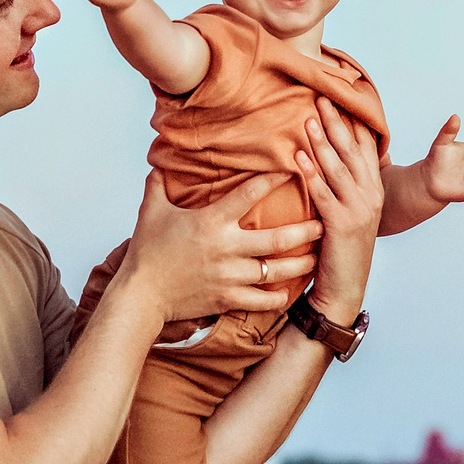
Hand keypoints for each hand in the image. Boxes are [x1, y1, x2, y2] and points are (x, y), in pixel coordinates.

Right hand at [119, 173, 320, 322]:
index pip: (250, 194)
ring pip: (276, 271)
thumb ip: (158, 185)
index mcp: (212, 221)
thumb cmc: (146, 252)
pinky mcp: (227, 299)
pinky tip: (289, 292)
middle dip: (305, 231)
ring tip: (316, 258)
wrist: (140, 295)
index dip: (274, 179)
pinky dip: (278, 297)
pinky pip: (262, 300)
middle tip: (323, 224)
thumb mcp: (150, 212)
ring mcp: (230, 276)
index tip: (294, 169)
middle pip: (278, 239)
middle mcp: (227, 248)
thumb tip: (158, 163)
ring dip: (300, 265)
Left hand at [296, 98, 383, 316]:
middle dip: (337, 124)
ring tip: (308, 119)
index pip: (365, 149)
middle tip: (322, 99)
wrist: (345, 287)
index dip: (351, 123)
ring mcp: (359, 210)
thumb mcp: (348, 212)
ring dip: (322, 142)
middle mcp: (371, 197)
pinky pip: (323, 193)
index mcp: (374, 191)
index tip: (338, 99)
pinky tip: (298, 157)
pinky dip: (310, 173)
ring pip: (339, 169)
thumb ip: (344, 186)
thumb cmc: (341, 249)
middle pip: (352, 152)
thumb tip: (330, 160)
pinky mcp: (342, 225)